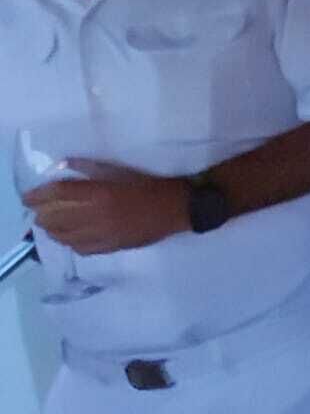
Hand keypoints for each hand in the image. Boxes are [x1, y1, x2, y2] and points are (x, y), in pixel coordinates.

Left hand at [23, 163, 189, 253]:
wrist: (178, 208)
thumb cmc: (151, 185)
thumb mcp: (121, 170)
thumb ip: (92, 167)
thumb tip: (65, 165)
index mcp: (101, 193)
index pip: (58, 194)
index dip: (38, 195)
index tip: (28, 197)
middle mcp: (97, 216)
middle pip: (56, 218)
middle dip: (42, 214)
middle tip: (39, 210)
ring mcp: (103, 234)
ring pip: (64, 237)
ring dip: (53, 230)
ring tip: (51, 224)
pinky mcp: (111, 247)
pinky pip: (81, 248)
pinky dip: (70, 243)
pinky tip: (72, 237)